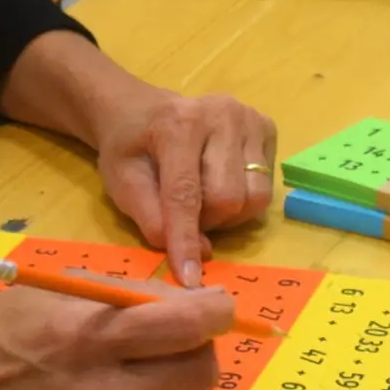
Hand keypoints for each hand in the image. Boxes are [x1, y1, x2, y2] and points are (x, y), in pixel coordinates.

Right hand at [0, 286, 228, 389]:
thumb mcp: (54, 291)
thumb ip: (120, 296)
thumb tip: (181, 302)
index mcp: (89, 335)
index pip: (187, 328)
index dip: (218, 313)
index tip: (220, 305)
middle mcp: (99, 389)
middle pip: (200, 375)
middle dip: (205, 350)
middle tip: (186, 336)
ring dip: (177, 379)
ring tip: (145, 362)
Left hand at [91, 80, 278, 284]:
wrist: (143, 110)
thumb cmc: (130, 148)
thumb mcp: (122, 182)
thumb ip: (151, 218)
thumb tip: (197, 254)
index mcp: (178, 124)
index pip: (186, 194)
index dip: (186, 239)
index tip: (189, 279)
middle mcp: (222, 114)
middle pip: (228, 198)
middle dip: (206, 222)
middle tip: (185, 216)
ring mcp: (249, 118)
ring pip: (255, 197)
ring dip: (228, 214)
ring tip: (204, 200)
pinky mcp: (267, 127)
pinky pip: (266, 186)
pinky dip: (243, 198)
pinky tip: (221, 181)